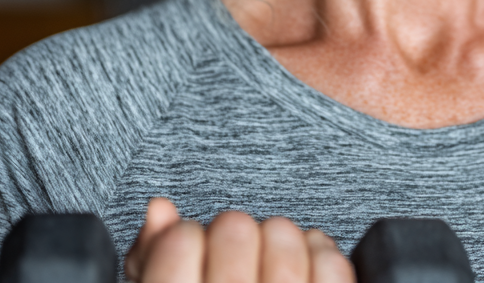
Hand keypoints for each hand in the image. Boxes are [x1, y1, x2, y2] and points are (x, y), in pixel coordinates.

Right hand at [125, 197, 354, 282]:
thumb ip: (152, 265)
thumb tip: (161, 211)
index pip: (179, 242)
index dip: (183, 240)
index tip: (189, 254)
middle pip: (234, 230)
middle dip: (231, 237)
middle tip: (229, 263)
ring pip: (284, 235)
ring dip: (276, 242)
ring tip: (265, 268)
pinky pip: (330, 263)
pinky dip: (320, 255)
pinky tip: (303, 271)